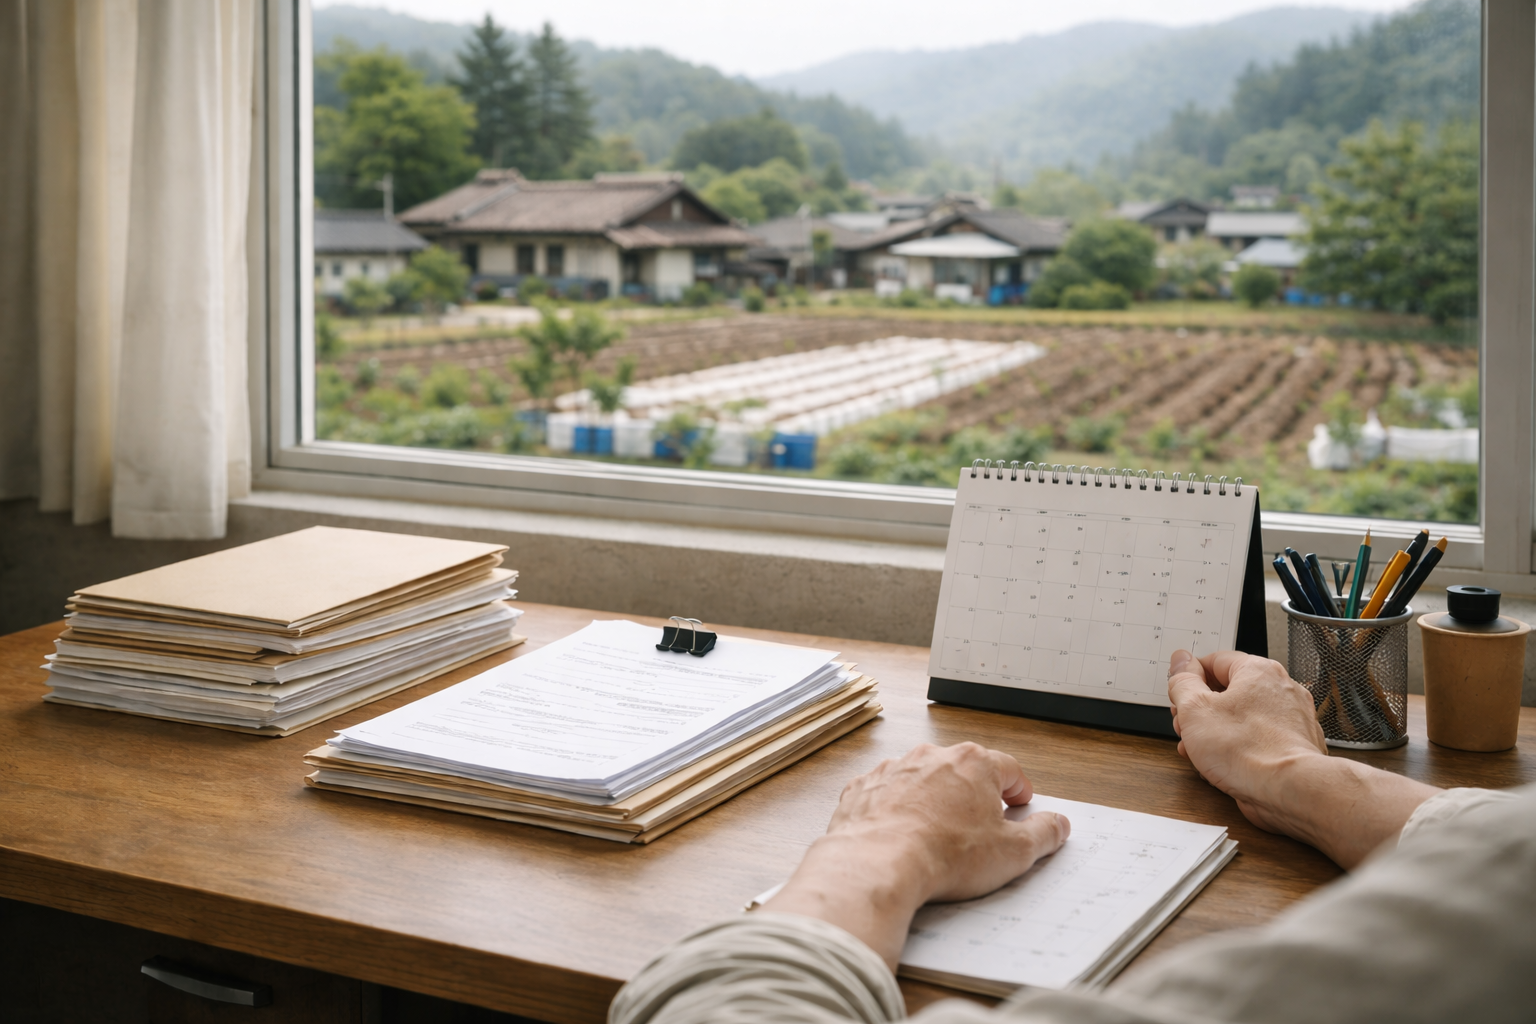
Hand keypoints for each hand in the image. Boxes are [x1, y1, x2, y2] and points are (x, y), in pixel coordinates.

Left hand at [762, 743, 1069, 968]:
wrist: (878, 863)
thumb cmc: (946, 855)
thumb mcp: (1013, 853)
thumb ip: (1043, 834)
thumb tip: (1057, 824)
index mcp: (974, 763)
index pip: (1007, 769)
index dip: (1018, 788)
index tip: (1020, 803)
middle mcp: (932, 756)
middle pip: (963, 770)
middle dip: (975, 793)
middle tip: (981, 822)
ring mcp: (894, 769)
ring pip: (922, 779)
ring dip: (933, 799)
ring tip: (938, 832)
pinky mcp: (863, 788)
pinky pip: (886, 794)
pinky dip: (896, 810)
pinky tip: (901, 835)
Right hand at [1168, 650, 1438, 867]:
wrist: (1289, 790)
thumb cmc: (1249, 751)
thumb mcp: (1195, 710)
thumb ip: (1183, 681)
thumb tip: (1181, 662)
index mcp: (1258, 671)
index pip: (1215, 660)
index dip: (1190, 677)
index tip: (1178, 692)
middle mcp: (1281, 689)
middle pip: (1230, 689)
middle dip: (1201, 709)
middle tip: (1185, 724)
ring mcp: (1293, 718)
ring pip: (1244, 716)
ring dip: (1216, 729)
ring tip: (1198, 748)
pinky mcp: (1295, 745)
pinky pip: (1259, 738)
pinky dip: (1239, 746)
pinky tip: (1222, 762)